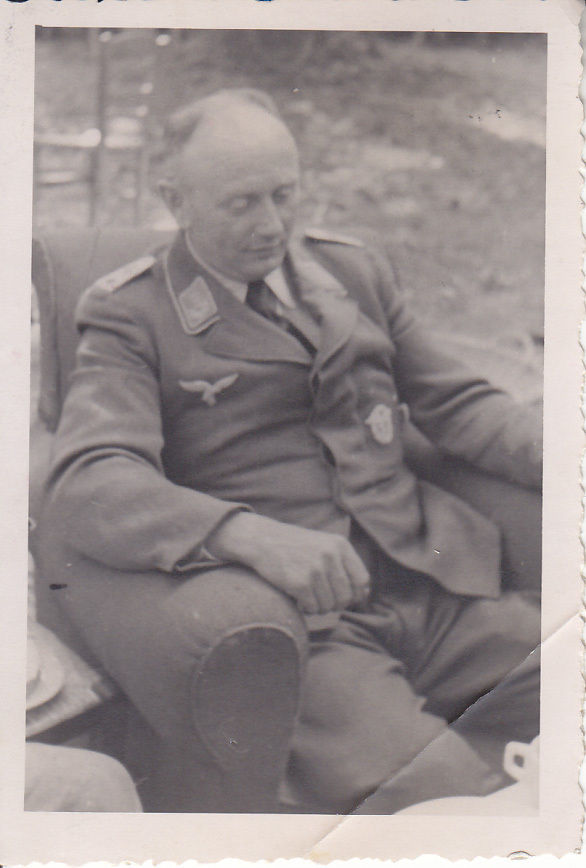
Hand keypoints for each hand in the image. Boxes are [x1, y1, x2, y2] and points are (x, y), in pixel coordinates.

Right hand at [207, 512, 369, 614]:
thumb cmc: (294, 546)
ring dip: (319, 607)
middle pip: (346, 597)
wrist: (262, 540)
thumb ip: (343, 564)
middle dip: (335, 604)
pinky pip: (313, 607)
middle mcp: (330, 556)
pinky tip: (299, 599)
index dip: (355, 594)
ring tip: (308, 597)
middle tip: (321, 600)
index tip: (344, 598)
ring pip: (330, 605)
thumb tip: (364, 594)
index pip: (362, 580)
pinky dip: (307, 608)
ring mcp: (316, 569)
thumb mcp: (323, 545)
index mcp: (340, 545)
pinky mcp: (300, 582)